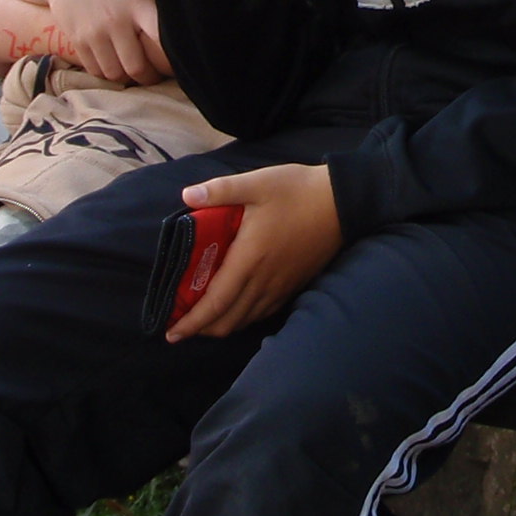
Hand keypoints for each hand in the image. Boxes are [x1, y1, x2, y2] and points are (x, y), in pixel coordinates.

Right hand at [21, 0, 169, 84]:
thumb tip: (184, 9)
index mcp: (137, 3)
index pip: (159, 35)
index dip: (170, 54)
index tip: (176, 60)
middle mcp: (116, 20)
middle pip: (136, 66)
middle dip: (148, 77)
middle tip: (153, 76)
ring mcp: (94, 32)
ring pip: (114, 73)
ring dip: (126, 77)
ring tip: (132, 72)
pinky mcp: (77, 40)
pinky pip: (95, 70)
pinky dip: (106, 73)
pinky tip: (113, 65)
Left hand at [167, 162, 341, 338]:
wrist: (344, 202)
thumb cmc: (298, 191)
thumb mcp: (257, 183)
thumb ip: (220, 190)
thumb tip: (187, 195)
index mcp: (249, 259)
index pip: (215, 303)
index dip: (192, 322)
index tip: (172, 332)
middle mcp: (264, 280)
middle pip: (228, 320)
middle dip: (201, 330)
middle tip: (180, 327)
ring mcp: (281, 286)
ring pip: (246, 320)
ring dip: (222, 325)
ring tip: (203, 321)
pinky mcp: (294, 285)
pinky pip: (263, 312)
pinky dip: (243, 318)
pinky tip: (236, 309)